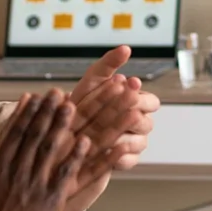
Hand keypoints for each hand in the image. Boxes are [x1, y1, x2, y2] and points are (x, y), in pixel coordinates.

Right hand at [0, 90, 89, 210]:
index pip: (14, 134)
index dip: (25, 114)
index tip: (34, 96)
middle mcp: (17, 172)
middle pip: (34, 136)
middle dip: (46, 112)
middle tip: (58, 93)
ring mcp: (34, 185)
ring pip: (49, 149)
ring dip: (61, 126)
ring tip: (70, 106)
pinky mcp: (49, 200)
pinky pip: (65, 174)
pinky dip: (75, 157)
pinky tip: (85, 141)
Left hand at [67, 45, 158, 160]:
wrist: (60, 134)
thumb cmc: (79, 104)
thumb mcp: (91, 82)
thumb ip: (108, 64)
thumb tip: (126, 48)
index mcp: (135, 104)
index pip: (151, 102)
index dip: (142, 96)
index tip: (132, 86)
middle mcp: (137, 125)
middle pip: (147, 123)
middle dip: (136, 116)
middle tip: (129, 111)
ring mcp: (132, 144)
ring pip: (141, 142)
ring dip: (129, 137)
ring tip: (118, 134)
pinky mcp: (122, 162)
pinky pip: (129, 162)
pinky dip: (121, 157)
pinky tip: (110, 152)